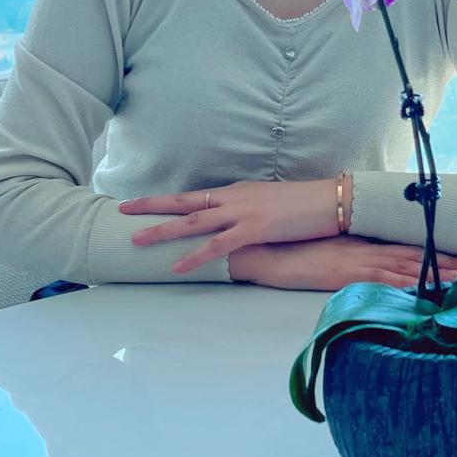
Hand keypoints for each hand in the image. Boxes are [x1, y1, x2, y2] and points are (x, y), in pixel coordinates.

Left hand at [119, 179, 339, 275]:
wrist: (333, 200)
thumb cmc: (307, 204)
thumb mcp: (272, 202)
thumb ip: (250, 210)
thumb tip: (237, 222)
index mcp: (238, 191)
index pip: (196, 196)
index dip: (169, 201)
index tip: (145, 204)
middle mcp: (234, 197)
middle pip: (185, 201)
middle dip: (152, 206)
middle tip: (123, 209)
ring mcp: (243, 212)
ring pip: (193, 221)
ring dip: (163, 231)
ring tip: (136, 239)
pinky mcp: (255, 229)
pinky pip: (218, 245)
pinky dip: (195, 256)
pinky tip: (176, 266)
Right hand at [232, 236, 456, 292]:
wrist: (270, 250)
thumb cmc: (296, 251)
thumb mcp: (330, 250)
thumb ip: (351, 253)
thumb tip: (370, 260)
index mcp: (364, 242)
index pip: (406, 246)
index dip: (433, 251)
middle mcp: (368, 249)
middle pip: (414, 255)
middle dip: (445, 261)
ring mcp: (360, 261)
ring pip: (407, 266)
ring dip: (435, 272)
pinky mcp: (350, 274)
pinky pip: (385, 280)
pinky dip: (406, 285)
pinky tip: (424, 291)